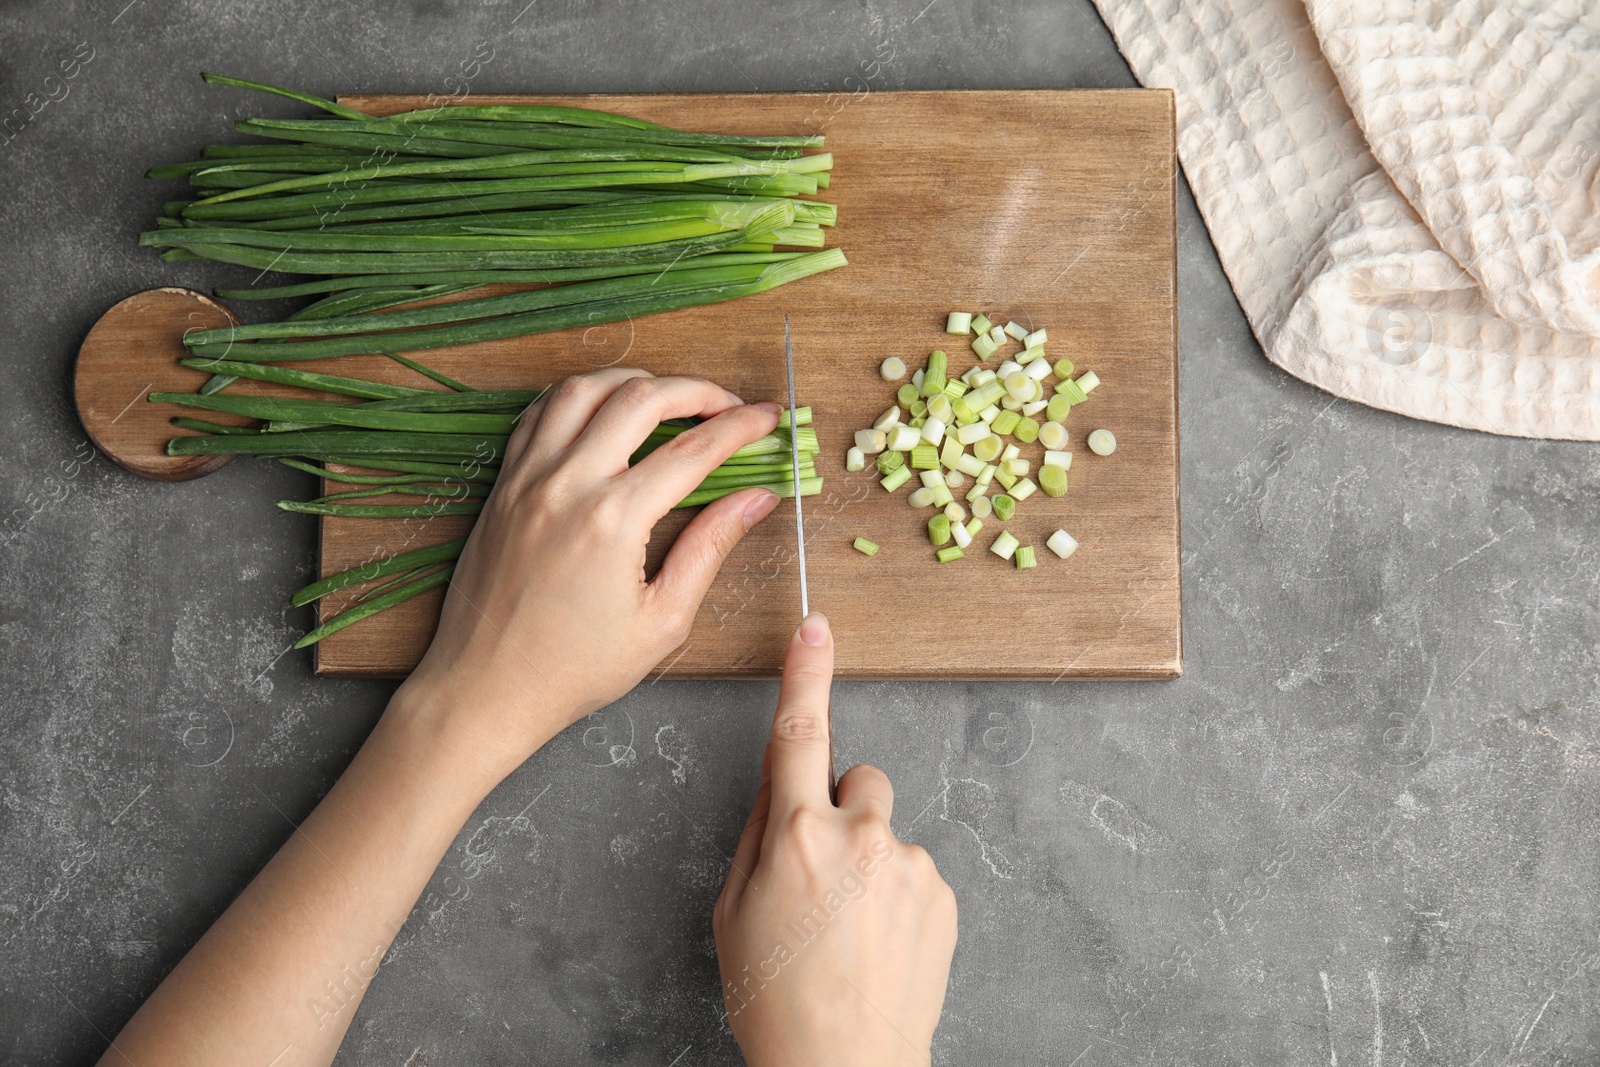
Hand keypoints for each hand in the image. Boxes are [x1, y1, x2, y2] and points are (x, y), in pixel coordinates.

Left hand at [394, 368, 782, 788]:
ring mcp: (526, 479)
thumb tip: (756, 499)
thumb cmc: (573, 669)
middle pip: (639, 398)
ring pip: (583, 389)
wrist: (485, 690)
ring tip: (668, 399)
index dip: (739, 427)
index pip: (692, 450)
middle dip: (695, 391)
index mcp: (612, 521)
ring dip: (634, 383)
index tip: (767, 420)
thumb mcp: (662, 621)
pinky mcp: (502, 486)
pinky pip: (538, 414)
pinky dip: (577, 399)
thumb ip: (711, 548)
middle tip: (726, 406)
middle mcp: (565, 485)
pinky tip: (603, 413)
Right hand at [713, 613, 957, 1066]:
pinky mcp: (943, 895)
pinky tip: (878, 945)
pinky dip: (896, 895)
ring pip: (887, 832)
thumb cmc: (774, 999)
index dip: (806, 673)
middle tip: (822, 878)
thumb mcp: (733, 913)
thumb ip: (757, 835)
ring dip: (870, 862)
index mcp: (796, 835)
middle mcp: (861, 837)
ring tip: (850, 932)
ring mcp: (910, 865)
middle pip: (859, 779)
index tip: (815, 627)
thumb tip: (780, 787)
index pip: (799, 733)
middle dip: (841, 810)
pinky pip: (913, 871)